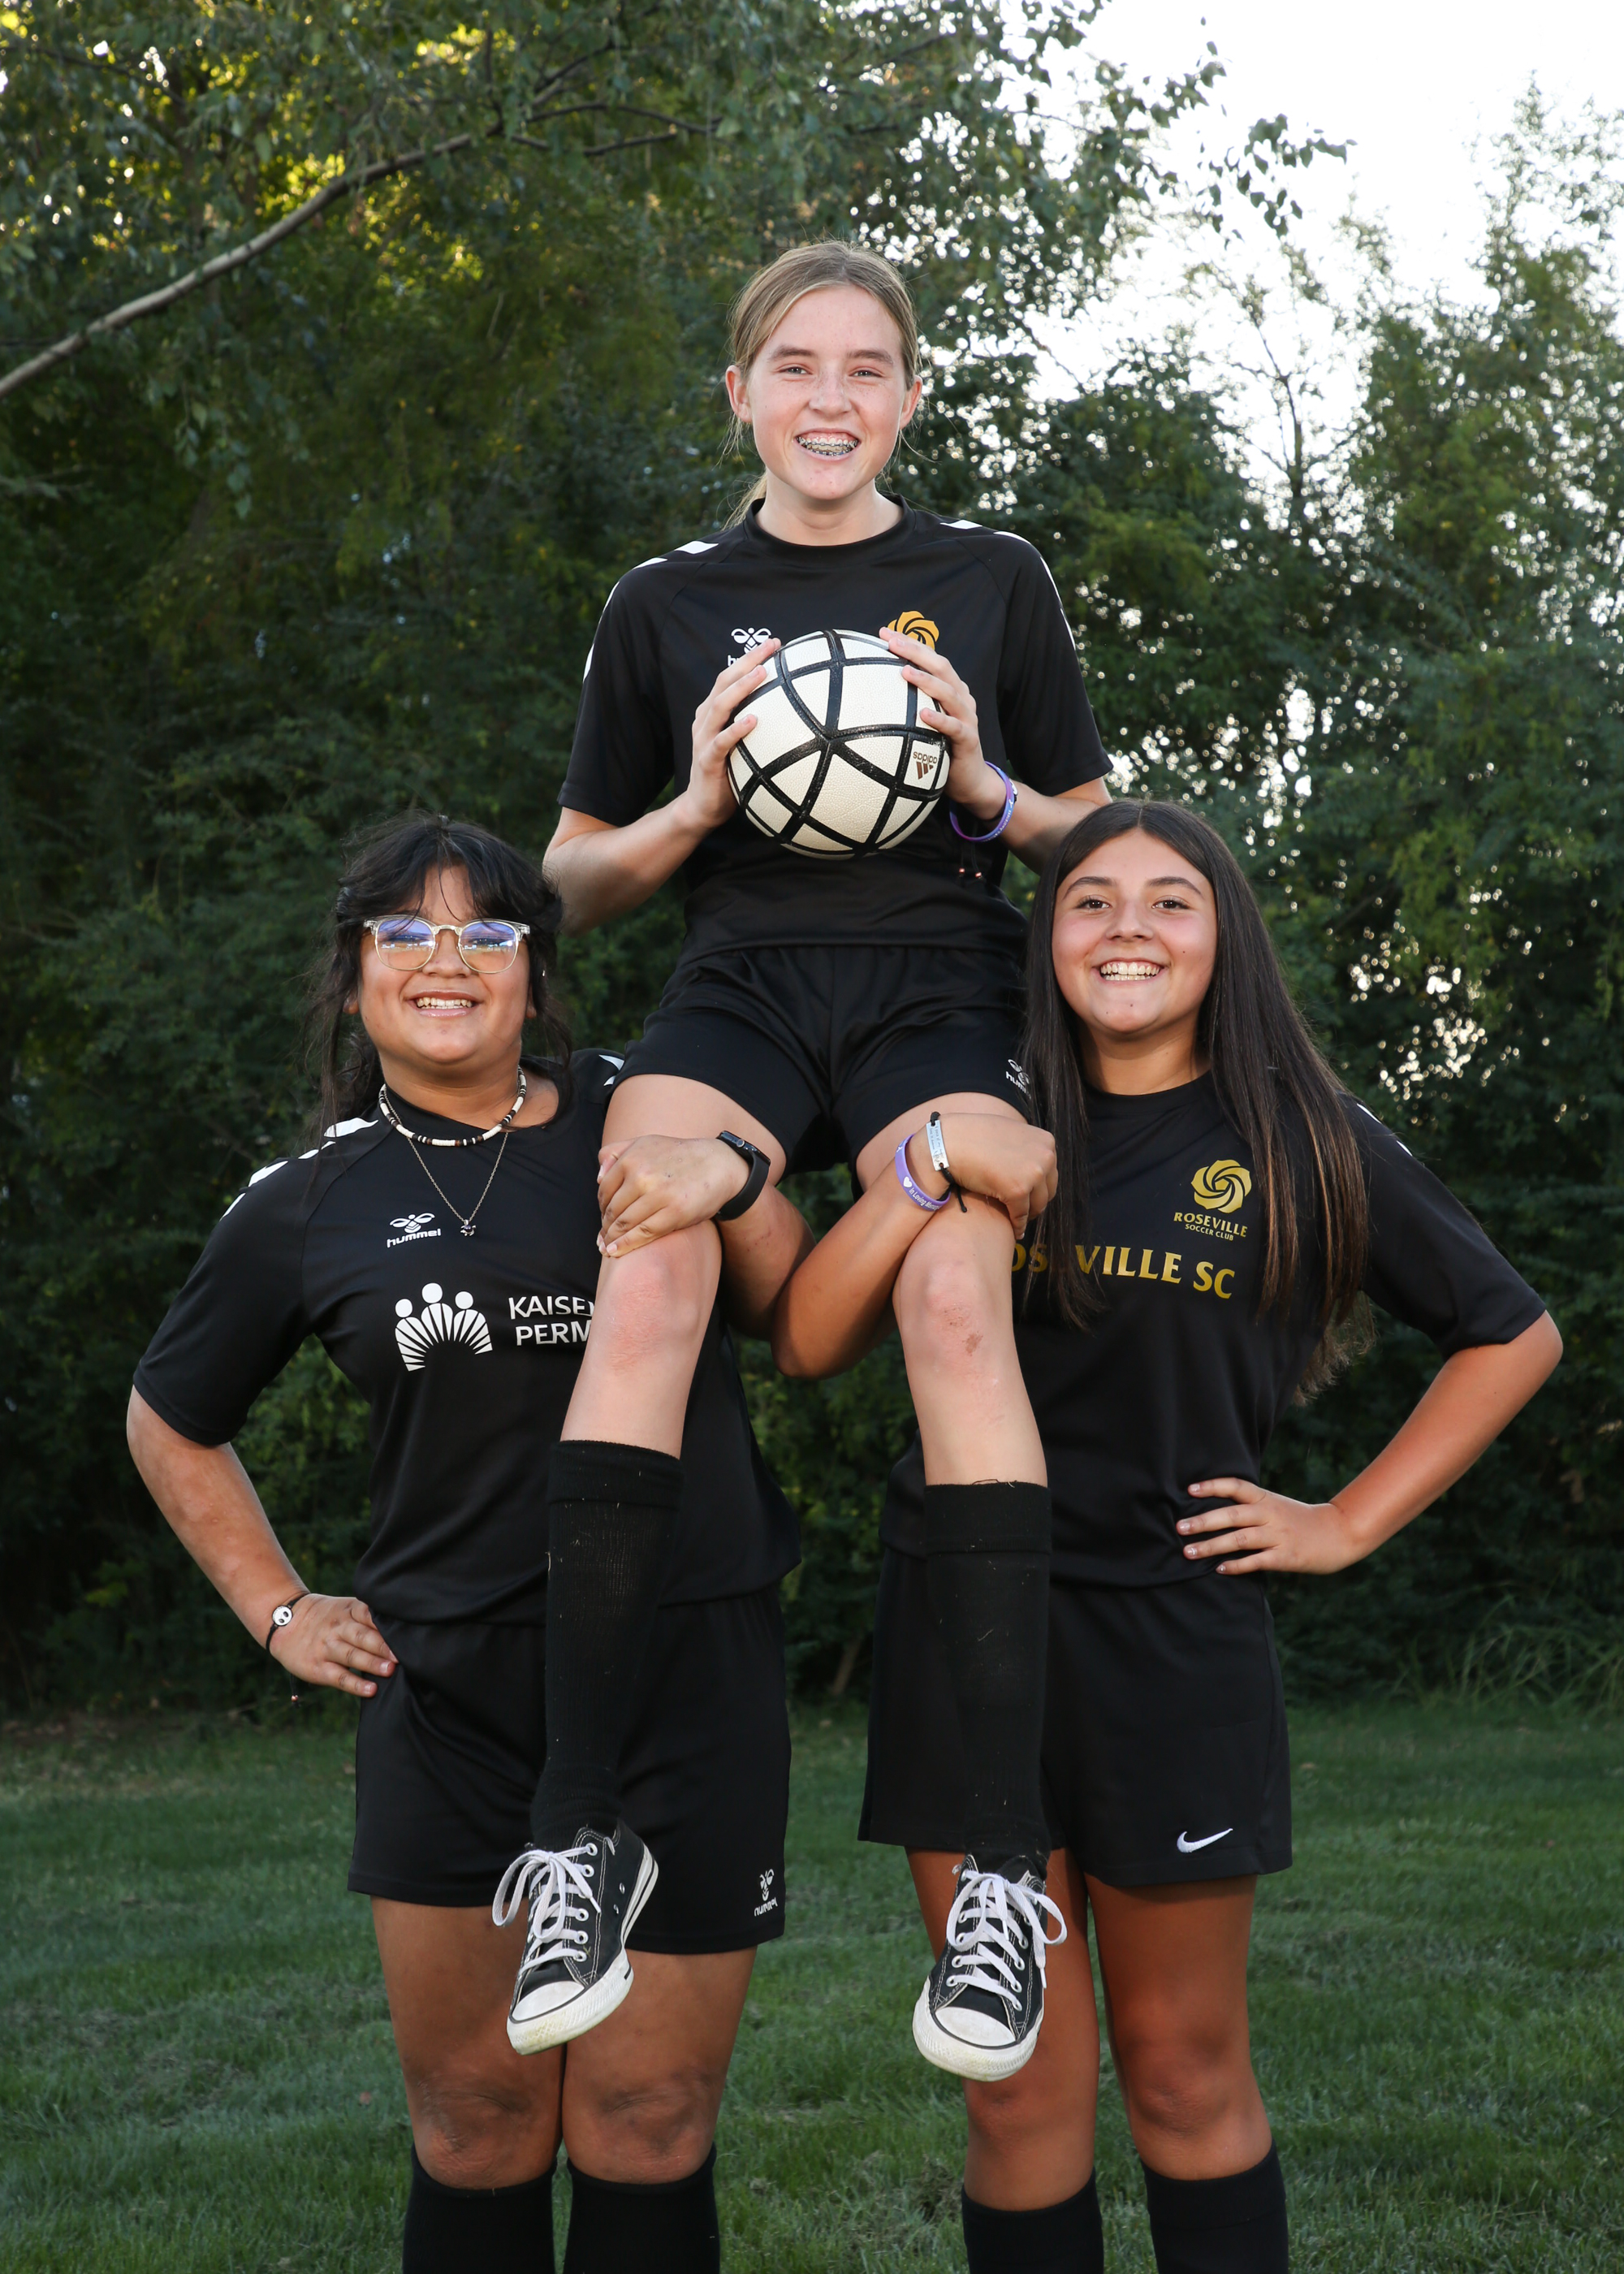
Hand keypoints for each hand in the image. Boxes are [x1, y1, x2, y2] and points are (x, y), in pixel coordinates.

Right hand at [267, 1594, 395, 1695]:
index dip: (386, 1624)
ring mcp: (327, 1647)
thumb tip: (403, 1632)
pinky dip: (356, 1684)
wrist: (285, 1622)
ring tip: (391, 1670)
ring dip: (372, 1663)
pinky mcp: (318, 1667)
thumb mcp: (344, 1608)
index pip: (369, 1614)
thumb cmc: (325, 1617)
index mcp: (349, 1610)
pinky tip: (371, 1690)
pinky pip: (339, 1677)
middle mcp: (338, 1628)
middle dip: (383, 1646)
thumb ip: (368, 1618)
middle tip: (403, 1655)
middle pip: (363, 1636)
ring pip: (352, 1655)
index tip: (405, 1633)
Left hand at [597, 1136, 757, 1257]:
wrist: (718, 1164)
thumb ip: (617, 1152)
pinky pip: (643, 1233)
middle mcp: (642, 1176)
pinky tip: (615, 1251)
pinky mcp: (674, 1213)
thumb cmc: (679, 1156)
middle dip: (605, 1226)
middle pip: (612, 1209)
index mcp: (632, 1158)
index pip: (604, 1190)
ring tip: (605, 1247)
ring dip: (611, 1238)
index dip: (601, 1207)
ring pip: (624, 1223)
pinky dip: (625, 1245)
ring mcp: (658, 1195)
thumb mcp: (646, 1143)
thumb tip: (597, 1177)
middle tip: (602, 1238)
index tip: (603, 1218)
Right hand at [677, 641, 780, 835]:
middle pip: (724, 682)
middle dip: (747, 662)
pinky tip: (753, 720)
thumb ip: (760, 728)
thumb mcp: (745, 746)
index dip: (750, 658)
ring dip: (741, 688)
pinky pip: (720, 742)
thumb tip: (797, 715)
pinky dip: (735, 730)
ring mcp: (703, 739)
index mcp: (713, 713)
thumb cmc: (729, 774)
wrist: (702, 807)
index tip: (775, 643)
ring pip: (720, 706)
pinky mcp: (706, 759)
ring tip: (762, 674)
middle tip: (770, 647)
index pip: (730, 678)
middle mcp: (705, 720)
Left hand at [877, 626, 1000, 817]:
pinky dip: (940, 720)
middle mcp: (961, 698)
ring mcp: (967, 718)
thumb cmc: (941, 748)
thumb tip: (870, 694)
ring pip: (949, 693)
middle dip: (916, 651)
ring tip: (905, 671)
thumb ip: (907, 706)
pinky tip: (922, 714)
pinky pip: (955, 727)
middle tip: (892, 642)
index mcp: (950, 689)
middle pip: (941, 667)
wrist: (970, 780)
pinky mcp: (969, 740)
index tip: (883, 633)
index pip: (930, 659)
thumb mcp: (923, 723)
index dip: (909, 644)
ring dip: (927, 681)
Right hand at [927, 1114, 1057, 1239]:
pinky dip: (1018, 1224)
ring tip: (1019, 1221)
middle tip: (1025, 1211)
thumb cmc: (974, 1136)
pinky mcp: (1018, 1190)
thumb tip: (1034, 1163)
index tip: (1031, 1197)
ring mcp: (1034, 1173)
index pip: (1050, 1172)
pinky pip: (1021, 1215)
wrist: (951, 1142)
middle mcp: (1045, 1156)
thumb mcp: (1011, 1133)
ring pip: (1037, 1205)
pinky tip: (1014, 1230)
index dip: (1039, 1187)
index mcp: (1046, 1142)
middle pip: (1048, 1190)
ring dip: (1028, 1215)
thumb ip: (1027, 1146)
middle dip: (1036, 1202)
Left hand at [1177, 1479, 1364, 1574]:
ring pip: (1240, 1539)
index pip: (1236, 1486)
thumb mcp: (1276, 1505)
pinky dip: (1237, 1565)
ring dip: (1212, 1546)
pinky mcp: (1286, 1557)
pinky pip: (1257, 1561)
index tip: (1189, 1490)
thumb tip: (1215, 1512)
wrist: (1339, 1533)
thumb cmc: (1300, 1520)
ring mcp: (1278, 1535)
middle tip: (1179, 1527)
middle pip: (1232, 1514)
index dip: (1213, 1486)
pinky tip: (1219, 1569)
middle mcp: (1270, 1514)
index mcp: (1266, 1499)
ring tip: (1189, 1552)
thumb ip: (1251, 1507)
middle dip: (1203, 1521)